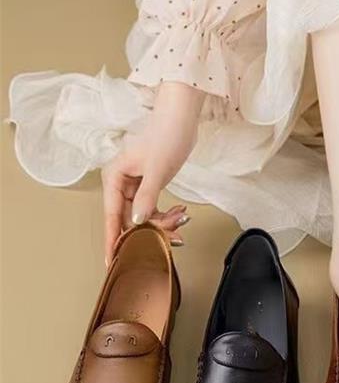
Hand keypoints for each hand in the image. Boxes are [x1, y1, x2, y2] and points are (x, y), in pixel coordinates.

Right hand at [102, 82, 204, 264]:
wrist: (181, 120)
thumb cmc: (166, 138)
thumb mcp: (156, 170)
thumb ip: (146, 198)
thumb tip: (136, 223)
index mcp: (115, 178)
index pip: (112, 217)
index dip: (113, 241)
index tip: (112, 262)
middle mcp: (120, 183)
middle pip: (130, 219)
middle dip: (150, 232)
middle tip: (172, 240)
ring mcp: (135, 185)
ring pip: (144, 216)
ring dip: (162, 224)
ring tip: (181, 225)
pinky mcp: (149, 185)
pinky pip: (153, 208)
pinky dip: (167, 215)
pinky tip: (181, 215)